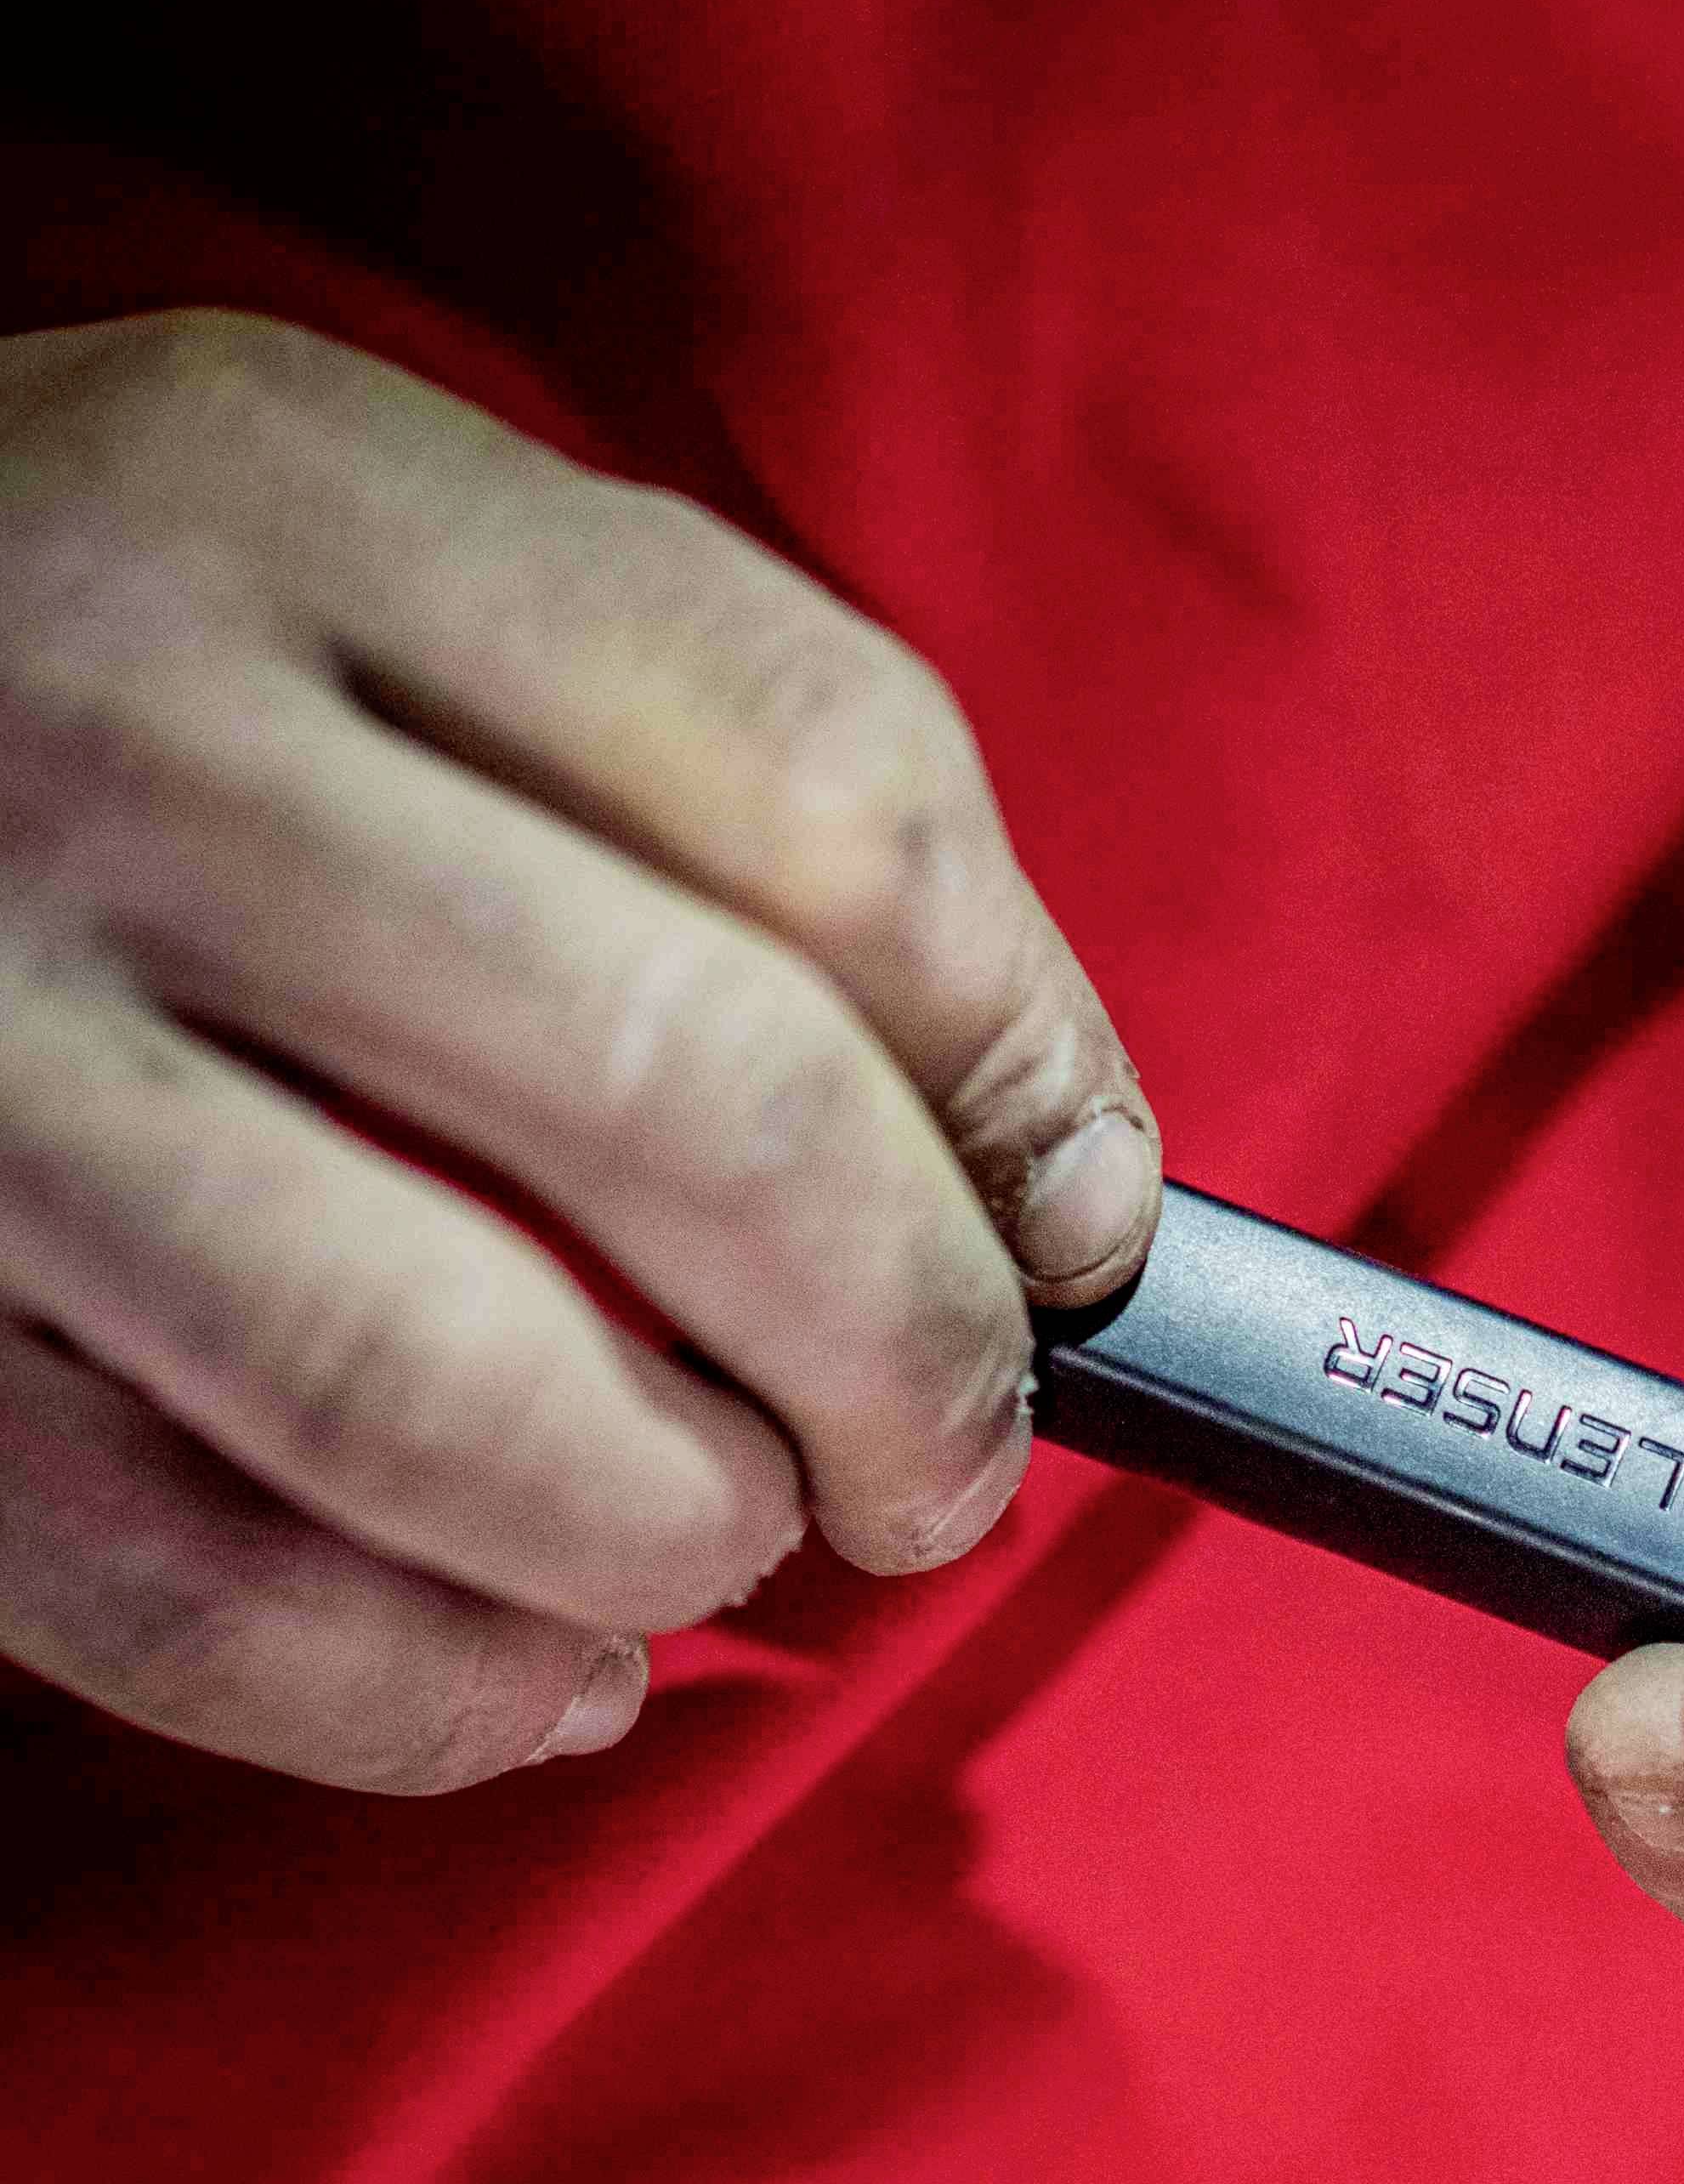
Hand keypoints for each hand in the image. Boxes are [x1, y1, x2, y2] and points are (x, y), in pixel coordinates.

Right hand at [0, 312, 1159, 1786]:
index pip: (823, 786)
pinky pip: (217, 1594)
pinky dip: (447, 1693)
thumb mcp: (328, 559)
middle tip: (951, 1446)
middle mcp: (103, 742)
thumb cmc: (62, 677)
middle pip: (695, 1100)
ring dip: (681, 1522)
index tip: (1082, 1207)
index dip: (1026, 1054)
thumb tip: (1051, 1155)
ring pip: (462, 1391)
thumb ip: (674, 764)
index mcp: (272, 490)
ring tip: (729, 1529)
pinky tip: (549, 1669)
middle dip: (916, 1344)